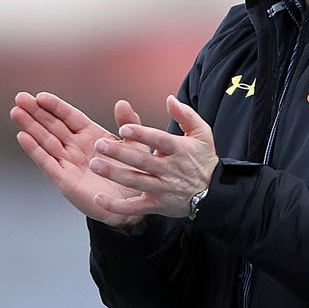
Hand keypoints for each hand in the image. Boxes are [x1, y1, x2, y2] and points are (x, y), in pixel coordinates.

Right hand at [12, 92, 146, 228]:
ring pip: (45, 141)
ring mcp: (68, 163)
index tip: (40, 95)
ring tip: (16, 112)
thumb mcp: (134, 145)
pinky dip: (34, 149)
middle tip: (19, 98)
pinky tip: (22, 137)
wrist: (133, 204)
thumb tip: (122, 103)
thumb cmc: (133, 174)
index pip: (69, 116)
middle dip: (36, 112)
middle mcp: (76, 147)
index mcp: (91, 135)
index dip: (55, 106)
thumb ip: (128, 124)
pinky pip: (47, 162)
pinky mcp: (64, 179)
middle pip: (52, 126)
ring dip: (30, 127)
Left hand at [88, 95, 218, 218]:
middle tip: (99, 144)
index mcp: (178, 150)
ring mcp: (162, 188)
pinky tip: (99, 199)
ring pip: (135, 181)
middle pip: (142, 161)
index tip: (124, 128)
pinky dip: (116, 206)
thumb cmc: (202, 160)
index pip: (159, 140)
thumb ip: (186, 115)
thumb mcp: (202, 133)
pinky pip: (134, 208)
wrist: (214, 193)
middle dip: (119, 152)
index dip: (142, 135)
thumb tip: (170, 99)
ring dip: (113, 173)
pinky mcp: (156, 205)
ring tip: (95, 164)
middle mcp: (169, 170)